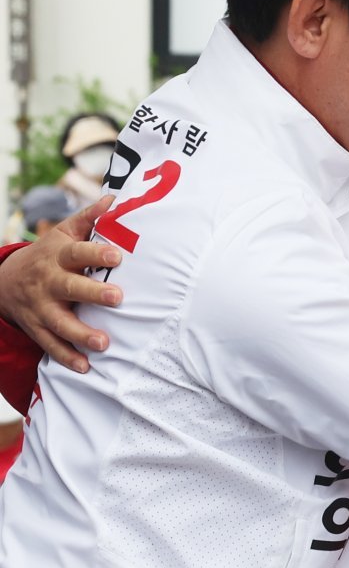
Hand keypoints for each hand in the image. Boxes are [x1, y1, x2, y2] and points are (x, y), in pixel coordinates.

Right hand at [0, 196, 121, 371]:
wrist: (5, 281)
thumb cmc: (48, 254)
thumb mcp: (63, 233)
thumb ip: (89, 219)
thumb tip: (115, 200)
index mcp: (58, 256)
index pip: (78, 253)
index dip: (96, 254)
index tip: (118, 256)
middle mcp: (48, 282)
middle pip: (70, 288)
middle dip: (92, 293)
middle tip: (118, 297)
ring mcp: (41, 307)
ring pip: (59, 322)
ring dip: (81, 333)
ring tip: (103, 342)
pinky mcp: (37, 327)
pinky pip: (50, 345)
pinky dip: (66, 357)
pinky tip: (85, 367)